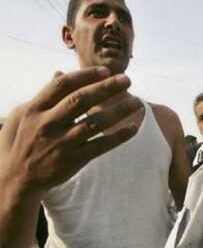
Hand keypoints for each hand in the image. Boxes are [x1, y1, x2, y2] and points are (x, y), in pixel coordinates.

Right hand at [0, 66, 140, 192]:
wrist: (19, 177)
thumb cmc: (26, 140)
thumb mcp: (27, 115)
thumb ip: (46, 94)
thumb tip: (60, 72)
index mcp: (36, 109)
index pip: (63, 85)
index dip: (85, 76)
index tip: (106, 70)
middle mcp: (48, 124)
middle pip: (80, 100)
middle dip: (106, 88)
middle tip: (127, 80)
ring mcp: (62, 143)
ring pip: (94, 123)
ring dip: (118, 111)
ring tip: (137, 103)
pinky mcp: (74, 159)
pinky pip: (101, 145)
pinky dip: (119, 136)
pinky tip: (133, 127)